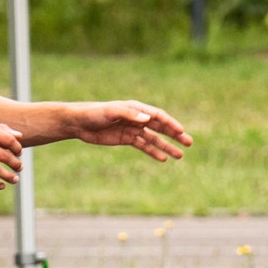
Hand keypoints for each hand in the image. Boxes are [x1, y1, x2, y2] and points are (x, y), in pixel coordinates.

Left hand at [70, 101, 192, 159]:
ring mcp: (133, 129)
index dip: (171, 124)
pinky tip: (163, 159)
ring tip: (180, 156)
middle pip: (161, 127)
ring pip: (154, 139)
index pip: (158, 116)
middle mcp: (137, 118)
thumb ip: (130, 114)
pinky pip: (143, 146)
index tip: (181, 132)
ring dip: (167, 146)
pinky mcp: (126, 139)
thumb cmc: (95, 113)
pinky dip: (153, 152)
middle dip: (175, 135)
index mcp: (136, 108)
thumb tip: (147, 119)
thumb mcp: (112, 111)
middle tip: (189, 143)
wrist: (79, 122)